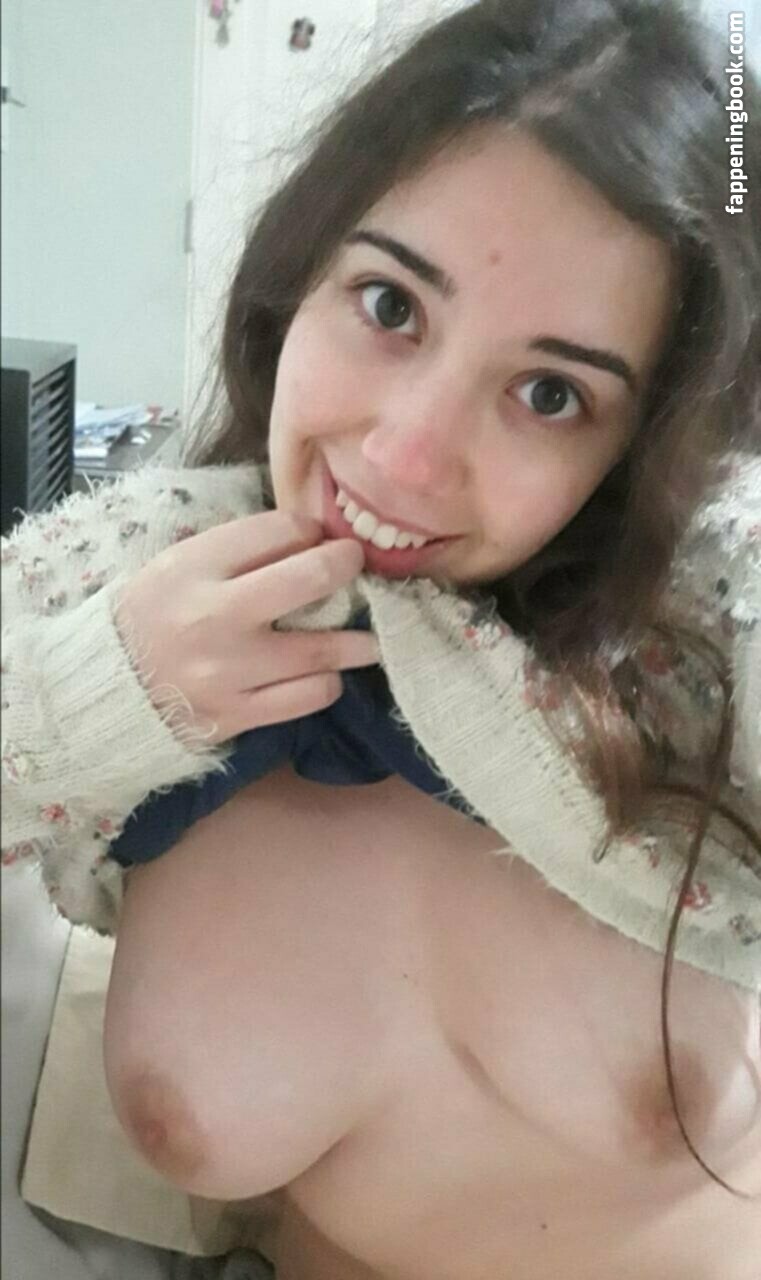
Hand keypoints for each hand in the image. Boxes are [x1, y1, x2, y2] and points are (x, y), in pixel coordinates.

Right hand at [115, 512, 377, 743]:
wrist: (103, 691)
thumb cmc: (149, 618)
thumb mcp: (176, 566)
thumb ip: (235, 551)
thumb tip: (310, 539)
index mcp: (192, 568)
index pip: (277, 530)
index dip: (310, 530)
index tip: (316, 538)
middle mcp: (213, 617)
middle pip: (309, 579)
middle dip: (346, 565)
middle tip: (356, 566)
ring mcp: (228, 672)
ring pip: (322, 650)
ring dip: (357, 640)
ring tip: (368, 637)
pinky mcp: (237, 716)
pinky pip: (308, 697)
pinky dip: (326, 682)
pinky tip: (323, 674)